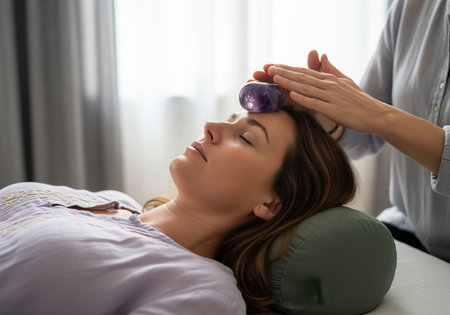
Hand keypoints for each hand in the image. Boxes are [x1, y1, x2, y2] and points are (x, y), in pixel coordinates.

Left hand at [266, 54, 390, 134]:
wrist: (376, 115)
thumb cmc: (359, 101)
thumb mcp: (345, 81)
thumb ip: (331, 69)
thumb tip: (322, 55)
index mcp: (330, 79)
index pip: (304, 72)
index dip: (288, 69)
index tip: (272, 67)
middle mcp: (329, 85)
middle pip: (302, 77)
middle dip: (283, 73)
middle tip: (267, 69)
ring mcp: (332, 97)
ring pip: (307, 88)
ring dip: (290, 82)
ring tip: (275, 78)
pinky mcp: (335, 109)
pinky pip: (317, 103)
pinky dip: (304, 98)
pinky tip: (293, 94)